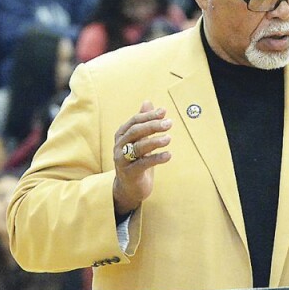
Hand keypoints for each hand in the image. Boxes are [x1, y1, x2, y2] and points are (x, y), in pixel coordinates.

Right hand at [112, 101, 171, 215]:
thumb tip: (148, 102)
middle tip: (169, 123)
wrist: (129, 187)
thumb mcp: (140, 140)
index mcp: (122, 135)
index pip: (134, 121)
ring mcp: (122, 160)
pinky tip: (168, 155)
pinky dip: (156, 158)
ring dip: (154, 141)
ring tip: (169, 139)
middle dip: (152, 126)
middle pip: (135, 132)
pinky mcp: (129, 174)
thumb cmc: (136, 160)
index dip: (149, 115)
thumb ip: (143, 122)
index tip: (164, 111)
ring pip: (138, 147)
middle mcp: (119, 146)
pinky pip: (143, 164)